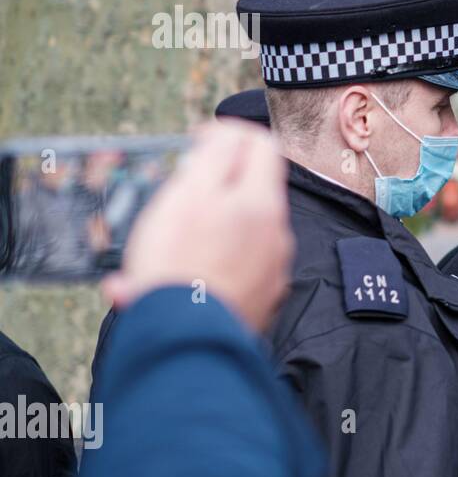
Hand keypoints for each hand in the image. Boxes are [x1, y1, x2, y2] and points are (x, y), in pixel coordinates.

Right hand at [101, 120, 292, 332]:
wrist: (187, 342)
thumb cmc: (180, 264)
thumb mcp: (191, 193)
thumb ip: (217, 156)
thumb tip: (231, 135)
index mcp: (263, 203)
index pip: (263, 145)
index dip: (229, 134)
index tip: (197, 144)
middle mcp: (277, 235)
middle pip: (250, 192)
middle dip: (212, 188)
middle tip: (175, 199)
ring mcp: (272, 271)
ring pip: (238, 236)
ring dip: (201, 235)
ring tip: (161, 251)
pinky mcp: (258, 303)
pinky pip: (230, 275)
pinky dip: (201, 272)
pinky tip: (162, 285)